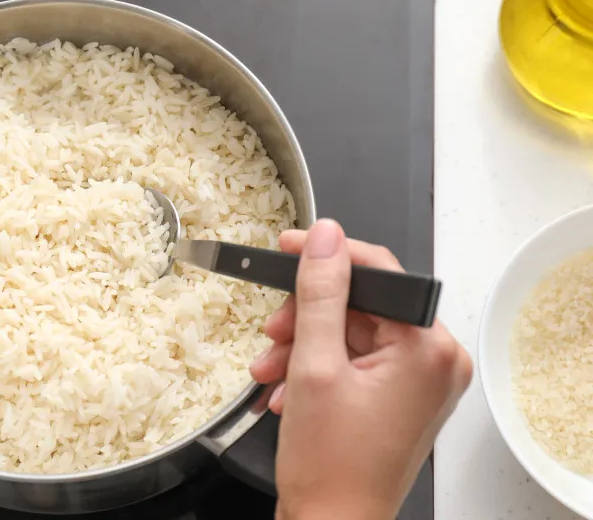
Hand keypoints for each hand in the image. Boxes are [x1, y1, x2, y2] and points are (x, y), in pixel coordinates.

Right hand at [250, 220, 471, 519]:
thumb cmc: (332, 468)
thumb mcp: (314, 366)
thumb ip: (319, 294)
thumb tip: (325, 238)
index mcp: (430, 349)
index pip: (381, 271)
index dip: (327, 256)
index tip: (289, 247)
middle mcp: (436, 362)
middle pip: (361, 305)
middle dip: (306, 318)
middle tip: (272, 332)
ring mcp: (420, 382)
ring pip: (352, 333)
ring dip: (303, 346)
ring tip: (270, 370)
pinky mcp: (401, 396)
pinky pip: (355, 359)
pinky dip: (317, 367)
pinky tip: (288, 389)